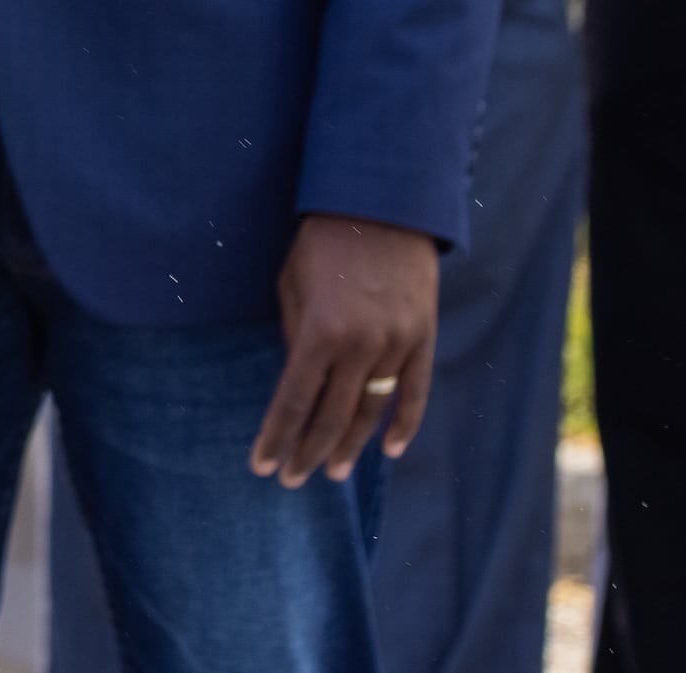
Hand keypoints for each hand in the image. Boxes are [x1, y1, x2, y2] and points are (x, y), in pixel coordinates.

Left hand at [250, 217, 435, 487]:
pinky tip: (389, 451)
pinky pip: (415, 393)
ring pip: (372, 412)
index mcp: (319, 331)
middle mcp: (360, 345)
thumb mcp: (292, 284)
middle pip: (331, 416)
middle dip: (309, 452)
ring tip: (333, 472)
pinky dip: (404, 426)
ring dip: (351, 446)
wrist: (383, 206)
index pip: (294, 401)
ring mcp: (397, 344)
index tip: (262, 466)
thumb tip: (297, 383)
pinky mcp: (423, 338)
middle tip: (293, 479)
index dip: (277, 437)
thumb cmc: (323, 242)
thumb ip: (294, 336)